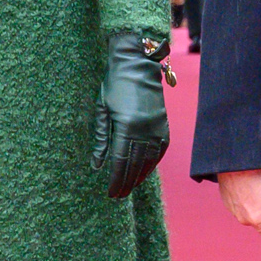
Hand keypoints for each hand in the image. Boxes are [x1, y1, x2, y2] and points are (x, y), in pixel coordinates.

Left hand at [93, 30, 170, 198]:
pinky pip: (159, 151)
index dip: (115, 179)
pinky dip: (152, 164)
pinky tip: (145, 172)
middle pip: (135, 165)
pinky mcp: (164, 125)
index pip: (120, 161)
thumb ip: (100, 139)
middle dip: (126, 182)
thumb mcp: (102, 110)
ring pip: (149, 160)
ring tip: (130, 187)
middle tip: (119, 195)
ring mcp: (156, 127)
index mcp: (126, 125)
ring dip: (139, 177)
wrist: (138, 65)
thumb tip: (97, 165)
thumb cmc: (115, 85)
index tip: (111, 192)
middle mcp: (144, 129)